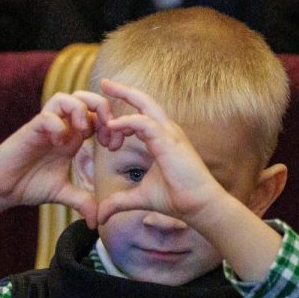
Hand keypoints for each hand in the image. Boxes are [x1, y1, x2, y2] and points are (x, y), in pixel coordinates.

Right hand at [0, 90, 108, 222]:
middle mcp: (62, 128)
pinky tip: (60, 143)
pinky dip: (59, 125)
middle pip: (87, 98)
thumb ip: (82, 201)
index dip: (113, 126)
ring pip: (66, 99)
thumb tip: (97, 221)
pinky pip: (47, 116)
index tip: (114, 146)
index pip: (99, 116)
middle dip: (103, 111)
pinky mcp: (30, 130)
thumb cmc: (29, 184)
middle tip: (106, 134)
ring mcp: (46, 127)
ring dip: (81, 111)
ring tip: (83, 132)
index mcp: (73, 137)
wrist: (0, 188)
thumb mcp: (62, 193)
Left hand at [91, 80, 229, 227]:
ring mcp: (170, 133)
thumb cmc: (176, 198)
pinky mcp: (170, 140)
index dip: (122, 113)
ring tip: (104, 89)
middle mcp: (167, 131)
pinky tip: (111, 126)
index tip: (104, 116)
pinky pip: (145, 122)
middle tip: (104, 82)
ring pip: (145, 104)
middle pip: (145, 100)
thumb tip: (101, 215)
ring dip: (124, 96)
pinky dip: (127, 121)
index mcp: (162, 138)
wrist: (198, 205)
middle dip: (124, 90)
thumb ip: (118, 202)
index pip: (141, 115)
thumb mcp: (139, 198)